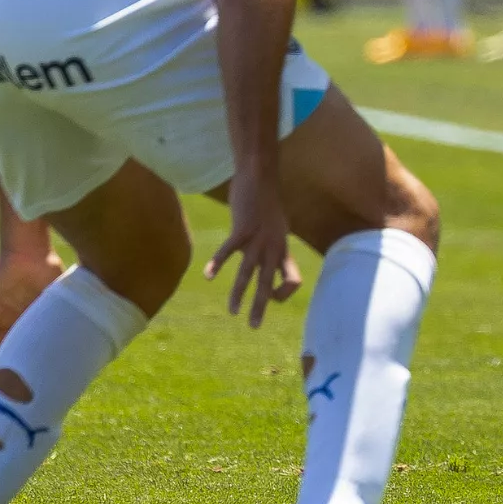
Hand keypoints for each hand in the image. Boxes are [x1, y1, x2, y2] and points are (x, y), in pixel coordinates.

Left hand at [0, 250, 63, 377]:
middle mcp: (13, 317)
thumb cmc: (48, 270)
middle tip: (0, 389)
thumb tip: (94, 330)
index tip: (22, 381)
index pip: (24, 343)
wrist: (29, 252)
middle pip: (4, 346)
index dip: (22, 361)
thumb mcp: (61, 298)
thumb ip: (67, 314)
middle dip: (1, 366)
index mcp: (30, 316)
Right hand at [203, 178, 302, 327]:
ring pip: (248, 273)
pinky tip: (209, 275)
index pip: (293, 280)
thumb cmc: (266, 202)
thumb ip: (273, 243)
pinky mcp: (241, 230)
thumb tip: (267, 258)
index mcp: (283, 248)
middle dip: (261, 307)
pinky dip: (218, 263)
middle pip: (269, 283)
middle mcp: (273, 247)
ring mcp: (257, 239)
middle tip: (254, 326)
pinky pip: (228, 251)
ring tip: (233, 311)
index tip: (269, 295)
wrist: (260, 176)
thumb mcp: (277, 226)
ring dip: (239, 295)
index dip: (283, 293)